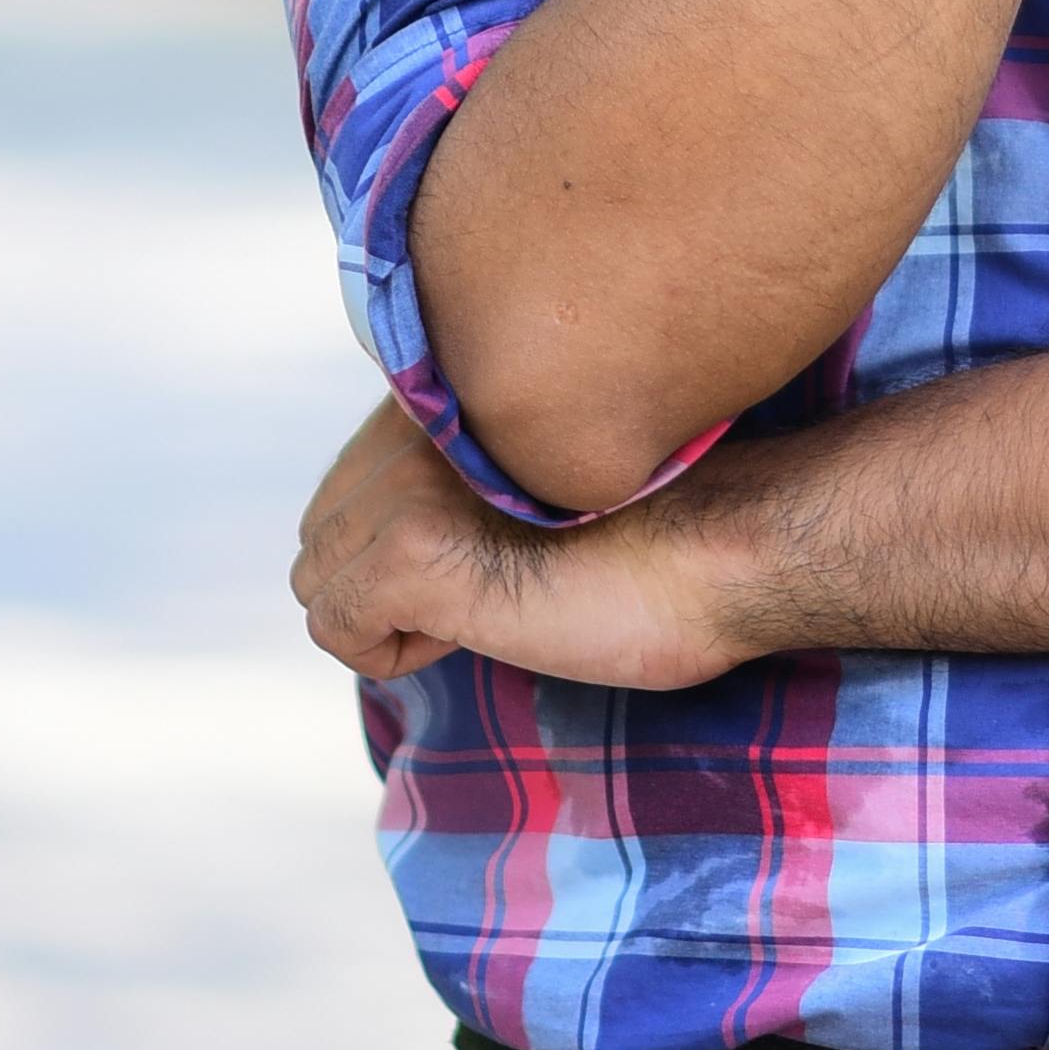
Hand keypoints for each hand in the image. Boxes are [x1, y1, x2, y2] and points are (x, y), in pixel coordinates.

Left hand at [290, 393, 753, 695]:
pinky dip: (387, 652)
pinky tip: (463, 634)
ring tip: (480, 607)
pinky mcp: (414, 552)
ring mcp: (410, 486)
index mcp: (446, 397)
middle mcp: (414, 424)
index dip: (403, 543)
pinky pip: (336, 626)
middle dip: (382, 583)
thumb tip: (393, 539)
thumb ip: (464, 474)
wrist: (730, 550)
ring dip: (386, 616)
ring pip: (318, 579)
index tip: (486, 553)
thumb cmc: (662, 536)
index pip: (350, 484)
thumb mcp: (538, 484)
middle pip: (321, 533)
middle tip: (483, 590)